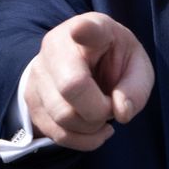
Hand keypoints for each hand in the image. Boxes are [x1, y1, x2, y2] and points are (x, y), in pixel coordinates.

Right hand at [24, 12, 154, 150]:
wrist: (84, 63)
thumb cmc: (114, 61)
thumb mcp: (137, 67)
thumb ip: (136, 89)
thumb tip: (121, 112)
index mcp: (92, 29)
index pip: (86, 29)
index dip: (84, 31)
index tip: (80, 29)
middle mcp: (57, 46)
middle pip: (72, 87)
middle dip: (100, 109)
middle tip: (110, 104)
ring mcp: (38, 73)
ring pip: (63, 116)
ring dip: (91, 127)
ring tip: (101, 115)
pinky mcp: (31, 99)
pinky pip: (57, 133)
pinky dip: (82, 140)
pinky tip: (93, 129)